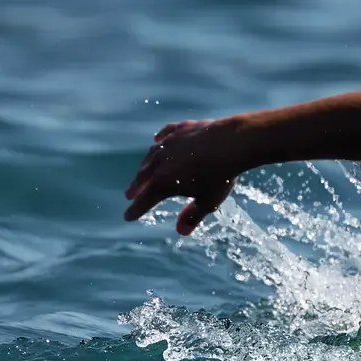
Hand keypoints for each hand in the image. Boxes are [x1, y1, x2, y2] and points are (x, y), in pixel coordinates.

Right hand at [124, 119, 238, 234]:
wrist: (232, 142)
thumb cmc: (220, 175)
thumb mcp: (208, 201)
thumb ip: (193, 215)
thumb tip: (181, 231)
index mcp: (163, 183)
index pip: (144, 201)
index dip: (136, 210)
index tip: (128, 216)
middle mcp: (160, 162)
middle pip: (143, 177)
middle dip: (136, 187)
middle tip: (130, 194)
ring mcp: (170, 143)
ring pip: (152, 156)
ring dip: (145, 165)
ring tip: (143, 171)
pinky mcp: (181, 128)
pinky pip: (166, 134)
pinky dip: (161, 139)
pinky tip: (158, 140)